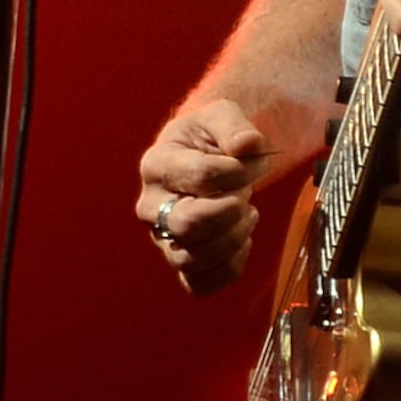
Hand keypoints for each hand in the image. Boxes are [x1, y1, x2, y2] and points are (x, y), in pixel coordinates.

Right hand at [136, 97, 275, 295]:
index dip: (237, 172)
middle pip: (187, 224)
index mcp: (157, 165)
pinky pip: (199, 284)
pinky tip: (242, 243)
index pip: (200, 176)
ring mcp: (162, 239)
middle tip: (245, 196)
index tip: (249, 163)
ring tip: (249, 215)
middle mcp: (151, 207)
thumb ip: (234, 126)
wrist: (207, 159)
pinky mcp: (179, 263)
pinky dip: (229, 269)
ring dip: (233, 240)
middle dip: (230, 211)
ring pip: (191, 260)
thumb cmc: (209, 139)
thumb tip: (247, 146)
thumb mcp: (221, 116)